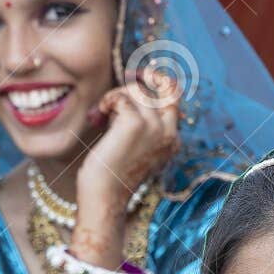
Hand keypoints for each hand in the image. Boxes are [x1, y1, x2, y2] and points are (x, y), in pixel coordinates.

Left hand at [73, 68, 179, 261]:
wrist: (104, 198)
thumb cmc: (112, 177)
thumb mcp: (135, 151)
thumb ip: (141, 128)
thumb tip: (129, 99)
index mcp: (172, 140)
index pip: (175, 99)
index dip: (161, 82)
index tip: (143, 75)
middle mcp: (168, 132)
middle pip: (166, 88)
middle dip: (145, 78)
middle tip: (127, 79)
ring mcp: (154, 127)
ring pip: (139, 91)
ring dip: (117, 96)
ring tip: (102, 114)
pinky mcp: (135, 123)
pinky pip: (121, 97)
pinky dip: (107, 101)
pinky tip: (98, 115)